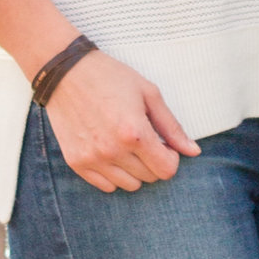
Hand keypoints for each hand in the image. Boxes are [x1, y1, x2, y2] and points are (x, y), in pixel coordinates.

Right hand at [46, 49, 199, 191]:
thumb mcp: (148, 93)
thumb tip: (193, 152)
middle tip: (143, 138)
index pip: (167, 170)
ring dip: (134, 169)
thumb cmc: (110, 77)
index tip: (163, 143)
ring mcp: (92, 159)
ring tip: (125, 144)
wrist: (65, 72)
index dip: (171, 157)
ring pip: (129, 185)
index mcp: (134, 133)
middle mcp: (112, 151)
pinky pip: (106, 186)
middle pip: (149, 178)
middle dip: (153, 161)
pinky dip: (113, 174)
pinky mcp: (76, 162)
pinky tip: (110, 151)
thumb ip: (172, 127)